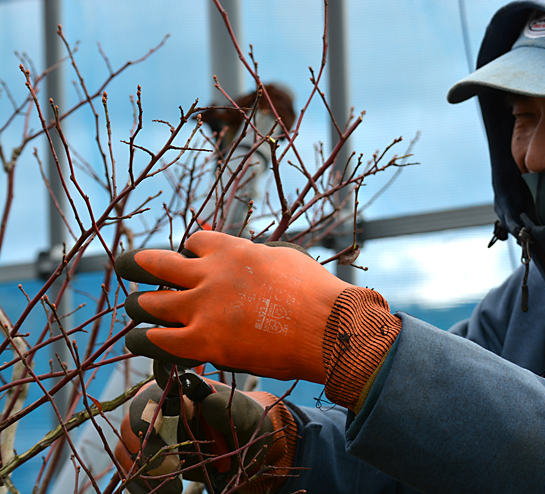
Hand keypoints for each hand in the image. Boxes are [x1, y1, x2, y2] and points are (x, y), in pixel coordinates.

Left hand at [115, 231, 350, 382]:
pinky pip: (157, 340)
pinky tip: (138, 340)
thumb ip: (255, 254)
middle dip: (137, 265)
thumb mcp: (283, 257)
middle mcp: (209, 274)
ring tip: (135, 308)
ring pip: (148, 303)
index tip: (188, 261)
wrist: (328, 326)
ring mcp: (203, 308)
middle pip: (155, 264)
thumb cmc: (315, 292)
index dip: (187, 252)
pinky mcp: (204, 341)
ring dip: (139, 305)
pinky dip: (144, 339)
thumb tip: (246, 251)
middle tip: (127, 266)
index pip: (191, 241)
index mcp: (230, 248)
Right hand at [115, 377, 292, 493]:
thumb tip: (207, 403)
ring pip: (124, 450)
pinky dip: (139, 485)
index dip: (148, 416)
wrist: (244, 447)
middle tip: (170, 470)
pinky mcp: (148, 458)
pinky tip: (164, 492)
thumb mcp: (244, 415)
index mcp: (178, 391)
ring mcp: (149, 435)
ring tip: (172, 488)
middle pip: (130, 425)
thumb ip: (227, 408)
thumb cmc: (243, 423)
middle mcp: (157, 410)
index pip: (150, 397)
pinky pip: (129, 471)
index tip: (162, 439)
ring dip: (142, 472)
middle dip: (145, 450)